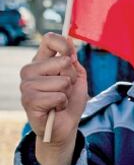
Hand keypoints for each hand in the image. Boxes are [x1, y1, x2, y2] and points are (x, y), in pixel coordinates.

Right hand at [20, 33, 87, 164]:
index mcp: (41, 61)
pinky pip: (58, 96)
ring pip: (63, 81)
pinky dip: (62, 103)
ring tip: (59, 100)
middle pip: (63, 61)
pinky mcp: (28, 100)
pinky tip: (54, 108)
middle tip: (65, 90)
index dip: (64, 45)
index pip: (49, 40)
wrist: (64, 125)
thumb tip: (69, 41)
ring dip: (67, 93)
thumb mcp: (77, 77)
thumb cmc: (70, 100)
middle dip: (72, 78)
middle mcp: (30, 70)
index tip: (72, 56)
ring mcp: (26, 85)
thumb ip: (73, 60)